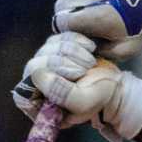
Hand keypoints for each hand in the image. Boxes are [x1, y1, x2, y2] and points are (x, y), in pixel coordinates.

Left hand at [13, 33, 141, 141]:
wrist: (116, 85)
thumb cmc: (100, 98)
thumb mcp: (82, 102)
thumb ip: (59, 93)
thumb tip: (37, 74)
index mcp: (40, 105)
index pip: (25, 89)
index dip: (45, 81)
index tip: (71, 79)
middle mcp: (38, 86)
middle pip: (35, 64)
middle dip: (63, 64)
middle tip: (84, 71)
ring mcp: (46, 66)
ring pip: (46, 48)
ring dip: (72, 52)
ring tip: (89, 63)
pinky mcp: (57, 49)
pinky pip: (58, 37)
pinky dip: (75, 40)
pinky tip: (89, 49)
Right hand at [53, 0, 141, 57]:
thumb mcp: (127, 48)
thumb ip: (102, 51)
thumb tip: (84, 45)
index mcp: (100, 16)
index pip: (64, 19)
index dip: (63, 27)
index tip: (69, 30)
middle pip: (64, 1)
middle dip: (64, 11)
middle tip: (71, 18)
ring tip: (78, 5)